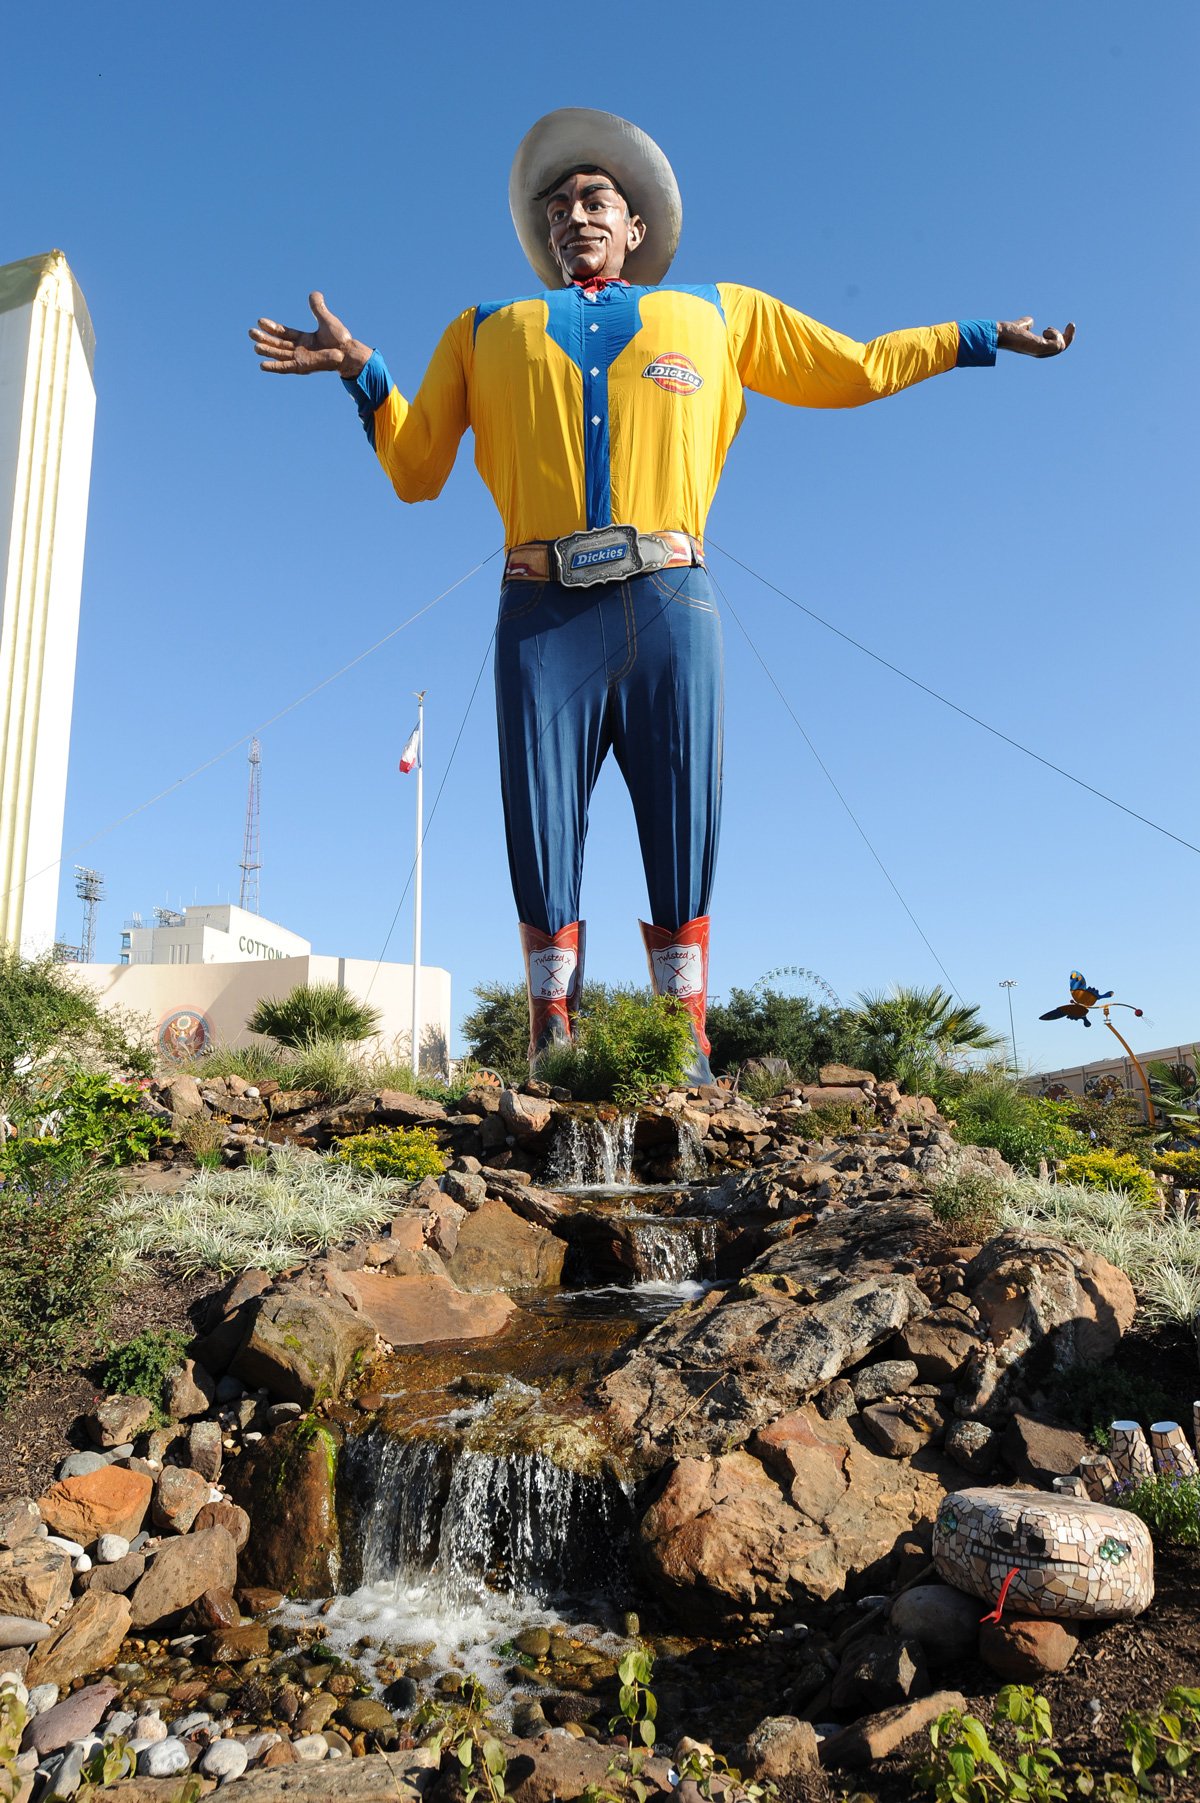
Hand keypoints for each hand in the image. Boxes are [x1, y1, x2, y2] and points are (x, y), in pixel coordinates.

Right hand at [249, 292, 371, 376]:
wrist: (348, 352)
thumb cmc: (340, 338)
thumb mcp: (326, 319)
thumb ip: (318, 308)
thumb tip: (314, 293)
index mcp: (304, 339)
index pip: (284, 333)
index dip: (272, 328)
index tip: (260, 321)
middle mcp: (300, 349)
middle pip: (278, 344)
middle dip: (264, 339)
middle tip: (250, 332)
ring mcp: (300, 359)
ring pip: (279, 355)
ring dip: (267, 351)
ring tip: (254, 347)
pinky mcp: (302, 367)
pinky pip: (285, 367)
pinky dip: (274, 367)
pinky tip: (262, 366)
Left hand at [997, 315, 1075, 357]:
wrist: (998, 334)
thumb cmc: (1006, 332)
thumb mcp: (1021, 326)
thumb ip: (1026, 324)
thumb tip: (1030, 321)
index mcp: (1037, 347)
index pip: (1055, 346)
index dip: (1063, 336)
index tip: (1068, 325)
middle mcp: (1039, 351)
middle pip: (1062, 348)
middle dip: (1069, 336)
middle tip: (1071, 324)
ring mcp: (1040, 351)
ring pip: (1061, 346)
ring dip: (1058, 334)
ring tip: (1047, 329)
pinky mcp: (1040, 348)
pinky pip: (1057, 345)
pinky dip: (1055, 335)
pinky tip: (1045, 330)